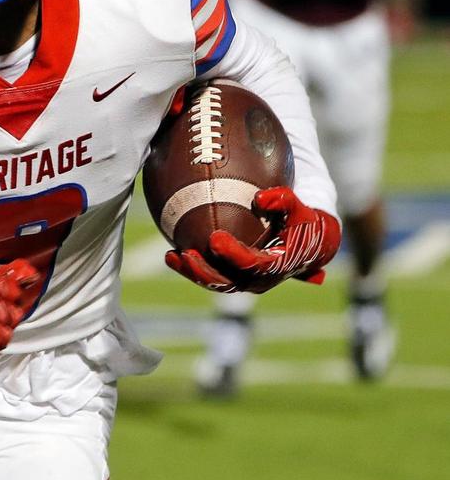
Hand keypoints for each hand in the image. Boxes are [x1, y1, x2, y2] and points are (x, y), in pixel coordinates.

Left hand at [165, 186, 339, 293]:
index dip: (233, 254)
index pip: (252, 264)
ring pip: (215, 283)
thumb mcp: (299, 209)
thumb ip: (283, 200)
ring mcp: (245, 281)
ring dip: (193, 273)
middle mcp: (260, 279)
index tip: (215, 238)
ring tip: (172, 257)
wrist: (308, 244)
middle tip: (186, 254)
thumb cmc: (302, 222)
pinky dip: (191, 268)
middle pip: (228, 282)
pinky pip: (211, 276)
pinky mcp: (234, 276)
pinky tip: (171, 254)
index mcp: (276, 265)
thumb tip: (261, 197)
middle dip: (205, 271)